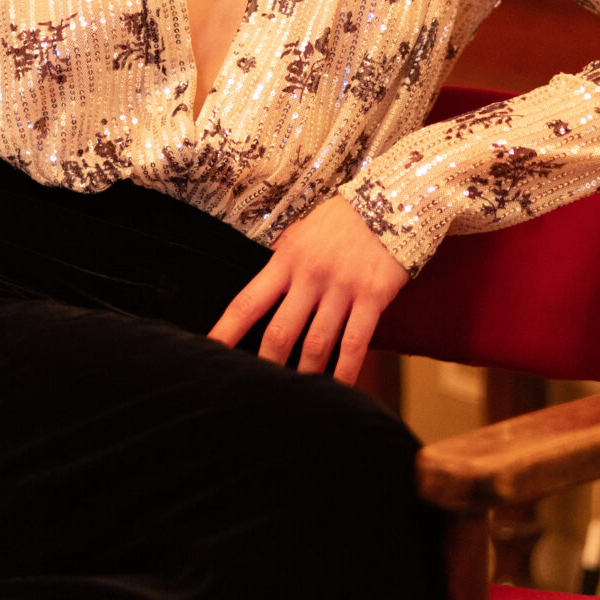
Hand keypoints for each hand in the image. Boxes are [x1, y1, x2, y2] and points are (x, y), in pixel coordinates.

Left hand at [208, 195, 407, 385]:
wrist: (390, 201)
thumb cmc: (341, 220)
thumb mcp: (301, 232)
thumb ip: (281, 261)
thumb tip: (262, 291)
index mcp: (286, 260)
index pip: (248, 302)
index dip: (226, 330)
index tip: (209, 351)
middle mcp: (310, 276)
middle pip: (280, 332)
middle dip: (265, 365)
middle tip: (256, 390)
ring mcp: (341, 288)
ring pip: (316, 344)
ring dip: (303, 375)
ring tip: (294, 399)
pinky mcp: (372, 298)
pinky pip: (355, 344)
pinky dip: (345, 372)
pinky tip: (338, 390)